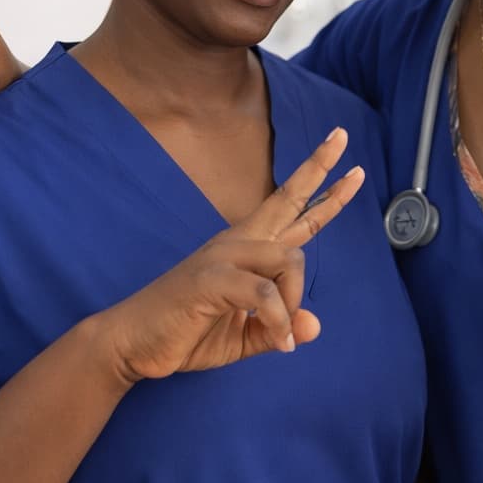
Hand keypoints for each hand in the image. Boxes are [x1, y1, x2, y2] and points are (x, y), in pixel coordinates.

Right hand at [101, 128, 364, 383]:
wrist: (132, 344)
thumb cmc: (185, 334)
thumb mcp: (244, 338)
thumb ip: (279, 328)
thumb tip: (314, 326)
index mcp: (246, 249)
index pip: (290, 209)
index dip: (321, 187)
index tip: (350, 163)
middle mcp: (237, 242)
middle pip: (287, 199)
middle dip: (318, 170)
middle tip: (343, 138)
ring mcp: (222, 256)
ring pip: (288, 256)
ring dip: (295, 299)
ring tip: (283, 335)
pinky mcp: (210, 279)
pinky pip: (265, 294)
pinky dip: (278, 320)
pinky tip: (278, 341)